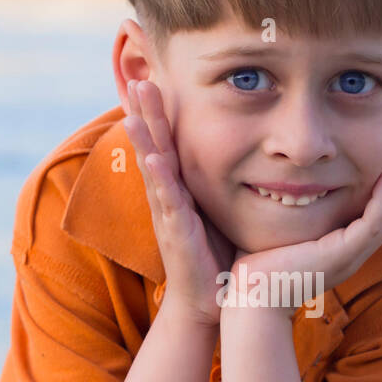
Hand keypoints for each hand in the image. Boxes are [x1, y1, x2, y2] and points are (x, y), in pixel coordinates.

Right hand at [123, 78, 235, 329]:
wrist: (211, 302)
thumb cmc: (217, 256)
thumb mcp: (221, 210)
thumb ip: (224, 183)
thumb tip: (248, 156)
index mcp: (180, 189)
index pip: (168, 142)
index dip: (161, 113)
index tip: (155, 79)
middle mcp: (168, 197)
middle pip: (153, 146)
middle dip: (145, 114)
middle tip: (139, 79)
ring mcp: (168, 214)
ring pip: (153, 169)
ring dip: (143, 139)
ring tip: (133, 110)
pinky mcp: (176, 234)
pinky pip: (166, 202)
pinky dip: (158, 180)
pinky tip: (153, 159)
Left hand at [225, 144, 381, 317]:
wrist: (252, 298)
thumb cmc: (255, 268)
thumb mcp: (278, 233)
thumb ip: (285, 213)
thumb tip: (276, 186)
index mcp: (339, 254)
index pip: (371, 220)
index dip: (379, 191)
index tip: (378, 161)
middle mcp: (350, 257)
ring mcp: (349, 258)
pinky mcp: (342, 255)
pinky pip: (374, 222)